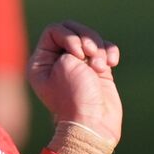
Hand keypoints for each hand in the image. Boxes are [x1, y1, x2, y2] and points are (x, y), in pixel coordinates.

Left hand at [26, 21, 122, 143]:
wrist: (93, 124)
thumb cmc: (74, 97)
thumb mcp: (65, 64)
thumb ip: (72, 43)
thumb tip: (84, 41)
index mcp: (41, 61)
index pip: (55, 30)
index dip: (69, 36)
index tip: (76, 54)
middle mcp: (57, 61)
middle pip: (73, 29)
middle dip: (86, 38)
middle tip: (90, 54)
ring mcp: (79, 65)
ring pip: (91, 38)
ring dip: (99, 48)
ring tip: (101, 66)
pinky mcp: (98, 69)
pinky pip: (105, 49)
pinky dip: (110, 52)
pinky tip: (112, 64)